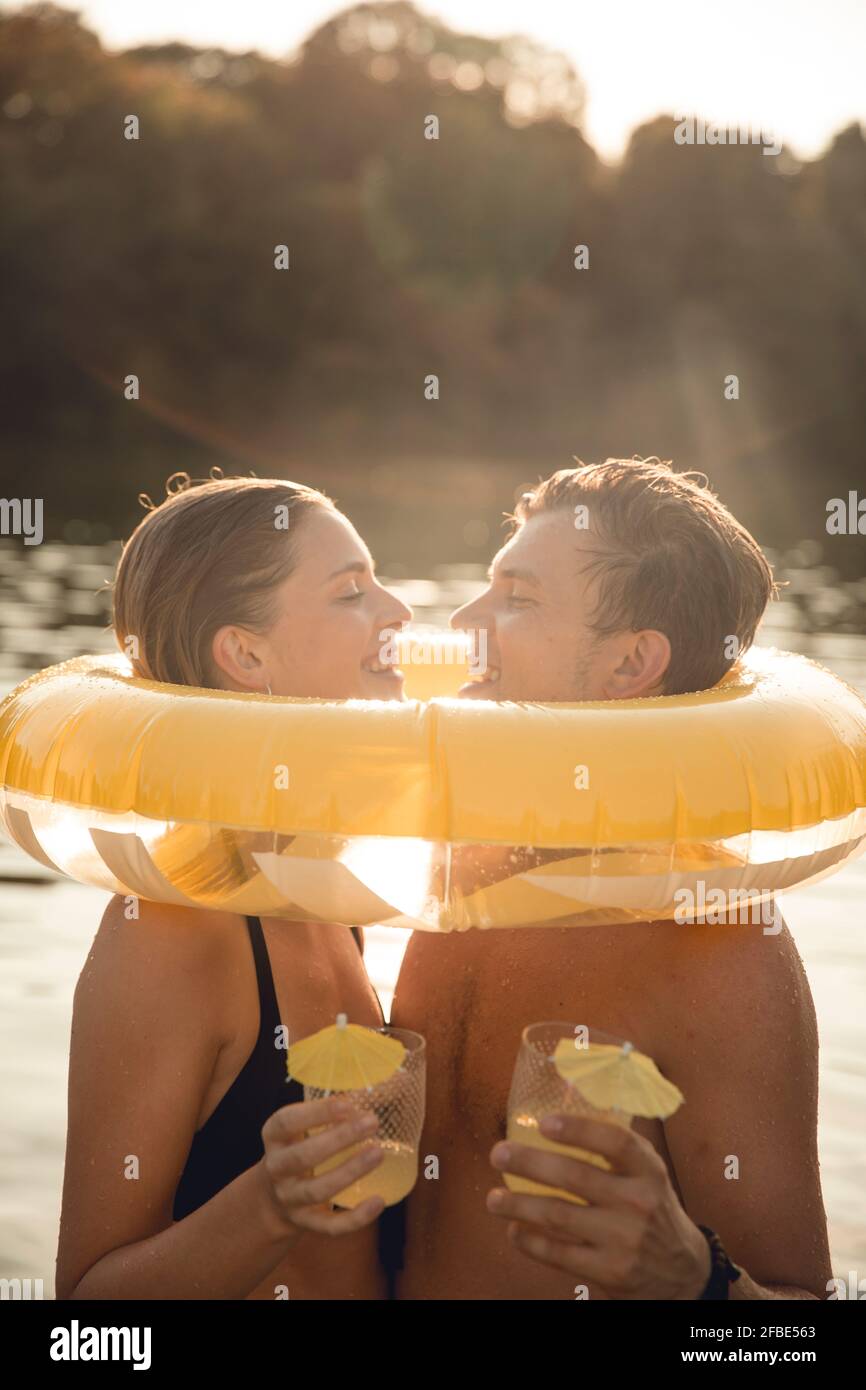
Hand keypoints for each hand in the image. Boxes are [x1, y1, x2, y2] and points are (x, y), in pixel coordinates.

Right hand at [259, 1096, 384, 1238]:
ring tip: (378, 1152)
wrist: (273, 1197)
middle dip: (338, 1139)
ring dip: (349, 1172)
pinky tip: (379, 1201)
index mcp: (274, 1137)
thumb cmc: (299, 1147)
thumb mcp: (302, 1127)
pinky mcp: (306, 1223)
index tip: (346, 1103)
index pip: (286, 1122)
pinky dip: (355, 1218)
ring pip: (317, 1191)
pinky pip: (329, 1226)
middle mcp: (277, 1169)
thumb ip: (332, 1108)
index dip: (315, 1113)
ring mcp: (290, 1199)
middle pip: (303, 1157)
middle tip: (372, 1122)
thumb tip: (391, 1077)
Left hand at [487, 1114, 710, 1298]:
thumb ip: (616, 1150)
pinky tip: (514, 1230)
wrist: (683, 1273)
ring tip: (492, 1199)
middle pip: (575, 1177)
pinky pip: (559, 1254)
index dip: (578, 1129)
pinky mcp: (610, 1272)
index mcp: (648, 1170)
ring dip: (519, 1205)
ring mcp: (624, 1240)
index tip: (544, 1123)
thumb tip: (561, 1111)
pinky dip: (531, 1242)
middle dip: (530, 1163)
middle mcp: (638, 1202)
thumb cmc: (653, 1210)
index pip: (616, 1142)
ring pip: (559, 1216)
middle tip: (498, 1154)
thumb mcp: (649, 1175)